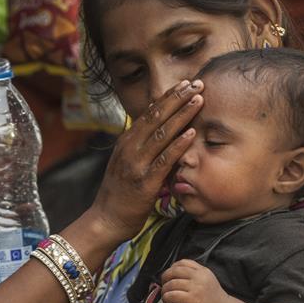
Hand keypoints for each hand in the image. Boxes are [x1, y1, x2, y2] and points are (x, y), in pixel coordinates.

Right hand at [88, 80, 202, 242]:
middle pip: (156, 117)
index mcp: (126, 142)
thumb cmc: (120, 194)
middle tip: (196, 83)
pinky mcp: (144, 182)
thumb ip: (142, 148)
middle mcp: (129, 148)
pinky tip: (192, 133)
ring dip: (181, 115)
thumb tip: (162, 133)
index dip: (168, 97)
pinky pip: (164, 160)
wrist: (105, 219)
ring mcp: (136, 164)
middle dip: (177, 98)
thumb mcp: (128, 164)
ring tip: (198, 101)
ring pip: (161, 134)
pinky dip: (178, 145)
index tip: (185, 83)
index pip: (149, 113)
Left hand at [161, 259, 228, 302]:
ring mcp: (196, 288)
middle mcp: (199, 277)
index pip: (183, 262)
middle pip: (175, 271)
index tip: (169, 274)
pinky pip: (173, 295)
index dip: (172, 267)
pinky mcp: (192, 299)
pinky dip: (166, 297)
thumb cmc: (213, 298)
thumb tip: (175, 273)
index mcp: (203, 271)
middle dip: (165, 277)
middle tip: (164, 284)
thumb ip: (194, 274)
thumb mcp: (207, 279)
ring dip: (165, 289)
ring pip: (172, 283)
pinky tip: (167, 301)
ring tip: (165, 294)